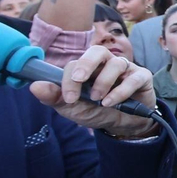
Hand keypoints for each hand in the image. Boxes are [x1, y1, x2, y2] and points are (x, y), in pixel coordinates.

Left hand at [28, 45, 158, 137]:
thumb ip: (55, 97)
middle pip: (97, 51)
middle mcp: (106, 65)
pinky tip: (112, 102)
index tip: (69, 98)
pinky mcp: (142, 77)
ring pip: (116, 63)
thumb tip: (34, 86)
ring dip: (104, 82)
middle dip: (86, 64)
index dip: (70, 79)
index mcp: (87, 69)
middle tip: (80, 79)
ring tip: (99, 100)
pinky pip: (134, 77)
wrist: (123, 126)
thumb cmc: (97, 112)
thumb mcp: (73, 108)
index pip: (76, 64)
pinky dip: (122, 90)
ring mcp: (125, 69)